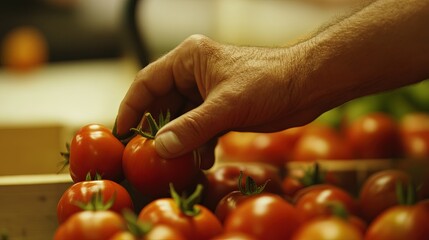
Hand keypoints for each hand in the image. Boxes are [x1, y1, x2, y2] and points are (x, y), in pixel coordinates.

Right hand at [115, 35, 314, 165]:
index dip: (131, 108)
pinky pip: (201, 126)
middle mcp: (196, 73)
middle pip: (163, 103)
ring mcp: (209, 91)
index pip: (147, 82)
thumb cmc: (270, 82)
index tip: (121, 133)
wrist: (307, 85)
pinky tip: (202, 158)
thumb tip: (160, 148)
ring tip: (177, 161)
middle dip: (157, 129)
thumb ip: (192, 128)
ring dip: (180, 140)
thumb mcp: (226, 106)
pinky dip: (199, 143)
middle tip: (146, 154)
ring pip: (182, 118)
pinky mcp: (223, 107)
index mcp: (189, 59)